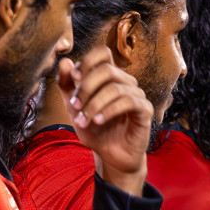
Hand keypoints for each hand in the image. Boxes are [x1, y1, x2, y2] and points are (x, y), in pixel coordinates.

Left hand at [59, 48, 151, 195]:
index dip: (87, 61)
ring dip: (94, 105)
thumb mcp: (74, 108)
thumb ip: (67, 85)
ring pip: (115, 88)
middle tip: (74, 105)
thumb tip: (65, 62)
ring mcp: (137, 95)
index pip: (103, 53)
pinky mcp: (145, 110)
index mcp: (109, 77)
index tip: (74, 78)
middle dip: (86, 87)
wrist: (110, 156)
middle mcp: (125, 82)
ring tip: (83, 120)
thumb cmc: (95, 131)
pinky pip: (128, 102)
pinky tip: (98, 121)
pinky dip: (109, 110)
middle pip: (107, 69)